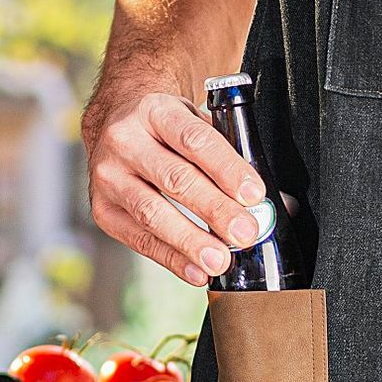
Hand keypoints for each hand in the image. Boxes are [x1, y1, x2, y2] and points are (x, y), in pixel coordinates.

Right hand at [85, 86, 265, 288]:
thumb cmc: (167, 128)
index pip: (195, 139)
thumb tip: (278, 204)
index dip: (227, 168)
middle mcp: (125, 140)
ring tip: (221, 259)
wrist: (116, 122)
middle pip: (176, 179)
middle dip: (215, 210)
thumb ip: (231, 157)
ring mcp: (108, 176)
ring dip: (190, 240)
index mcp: (155, 111)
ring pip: (152, 213)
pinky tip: (196, 270)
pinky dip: (170, 257)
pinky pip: (139, 239)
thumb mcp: (195, 123)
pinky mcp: (103, 210)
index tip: (255, 194)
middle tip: (246, 233)